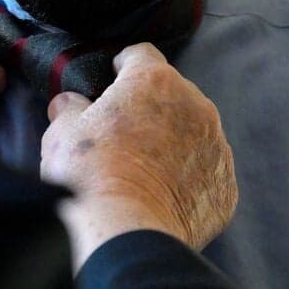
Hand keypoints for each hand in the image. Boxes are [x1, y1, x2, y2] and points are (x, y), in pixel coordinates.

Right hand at [40, 43, 236, 268]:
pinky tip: (161, 196)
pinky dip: (188, 178)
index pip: (142, 55)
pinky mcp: (226, 187)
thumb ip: (69, 109)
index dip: (124, 66)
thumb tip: (71, 104)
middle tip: (122, 134)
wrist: (126, 234)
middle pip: (173, 94)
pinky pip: (205, 172)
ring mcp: (217, 147)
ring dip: (172, 142)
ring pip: (194, 133)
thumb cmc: (89, 176)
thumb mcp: (62, 133)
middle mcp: (195, 106)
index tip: (113, 81)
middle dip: (150, 107)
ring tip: (143, 170)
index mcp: (154, 81)